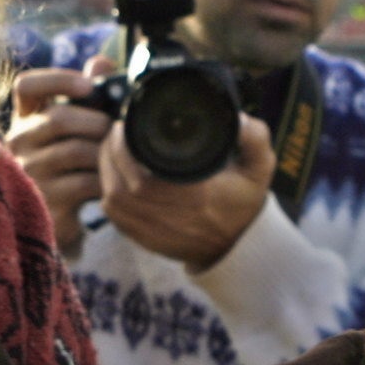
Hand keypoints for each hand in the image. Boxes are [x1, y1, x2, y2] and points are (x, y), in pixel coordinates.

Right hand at [8, 62, 112, 253]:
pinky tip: (112, 179)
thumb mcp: (78, 126)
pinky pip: (82, 183)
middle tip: (117, 131)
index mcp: (25, 117)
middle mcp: (18, 143)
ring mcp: (26, 174)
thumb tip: (101, 63)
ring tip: (118, 155)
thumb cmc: (73, 163)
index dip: (58, 80)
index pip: (26, 85)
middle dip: (98, 122)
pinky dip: (105, 178)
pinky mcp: (43, 203)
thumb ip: (88, 93)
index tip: (88, 86)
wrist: (61, 218)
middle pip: (58, 119)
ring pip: (74, 151)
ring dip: (105, 151)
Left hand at [96, 109, 273, 272]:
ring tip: (111, 147)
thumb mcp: (259, 168)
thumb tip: (239, 119)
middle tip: (115, 130)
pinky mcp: (143, 239)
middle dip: (110, 153)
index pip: (142, 177)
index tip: (124, 124)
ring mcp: (153, 231)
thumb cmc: (242, 202)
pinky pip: (113, 215)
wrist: (237, 245)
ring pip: (111, 200)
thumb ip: (255, 138)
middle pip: (119, 186)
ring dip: (105, 170)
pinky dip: (107, 190)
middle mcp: (170, 217)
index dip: (124, 149)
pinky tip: (113, 172)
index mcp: (194, 196)